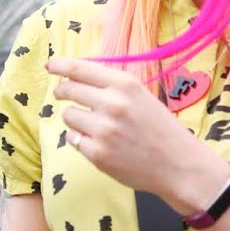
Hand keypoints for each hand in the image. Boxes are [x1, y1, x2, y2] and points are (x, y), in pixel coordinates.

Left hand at [48, 56, 224, 204]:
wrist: (178, 164)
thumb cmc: (161, 129)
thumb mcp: (142, 96)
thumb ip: (113, 86)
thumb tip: (78, 76)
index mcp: (125, 84)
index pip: (80, 68)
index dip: (60, 65)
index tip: (50, 65)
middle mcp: (112, 104)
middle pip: (68, 90)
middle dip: (62, 91)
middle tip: (62, 94)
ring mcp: (103, 130)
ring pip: (68, 115)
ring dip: (75, 118)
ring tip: (94, 126)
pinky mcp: (97, 154)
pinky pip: (72, 138)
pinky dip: (80, 139)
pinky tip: (97, 142)